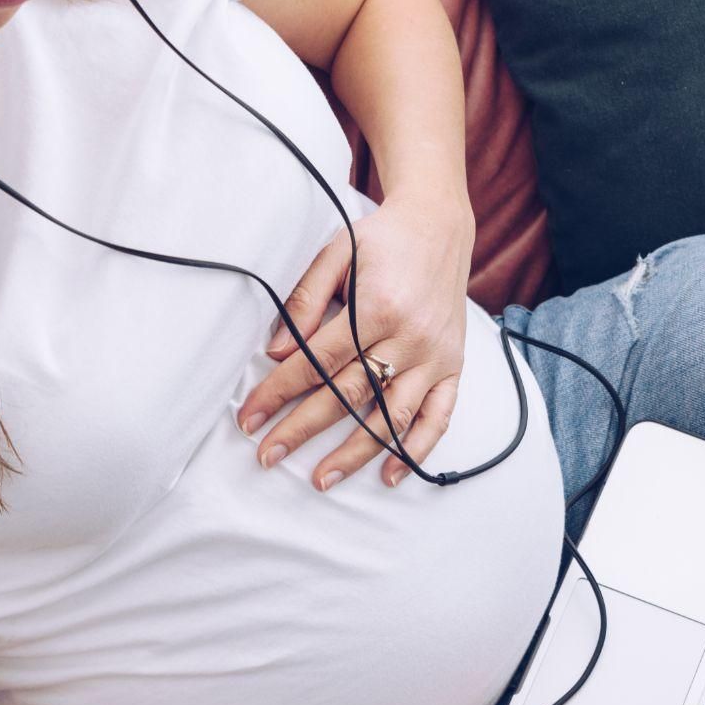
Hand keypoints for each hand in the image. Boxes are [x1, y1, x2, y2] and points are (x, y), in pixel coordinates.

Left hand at [237, 188, 474, 491]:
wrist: (440, 225)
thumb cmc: (382, 239)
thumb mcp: (336, 252)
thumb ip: (306, 299)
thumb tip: (276, 351)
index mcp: (378, 306)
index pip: (318, 361)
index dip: (280, 391)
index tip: (251, 417)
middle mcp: (409, 337)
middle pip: (349, 394)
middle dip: (304, 428)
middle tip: (269, 456)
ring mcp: (434, 356)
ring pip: (392, 416)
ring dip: (355, 453)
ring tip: (321, 478)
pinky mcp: (453, 366)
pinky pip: (437, 417)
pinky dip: (416, 450)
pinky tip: (388, 474)